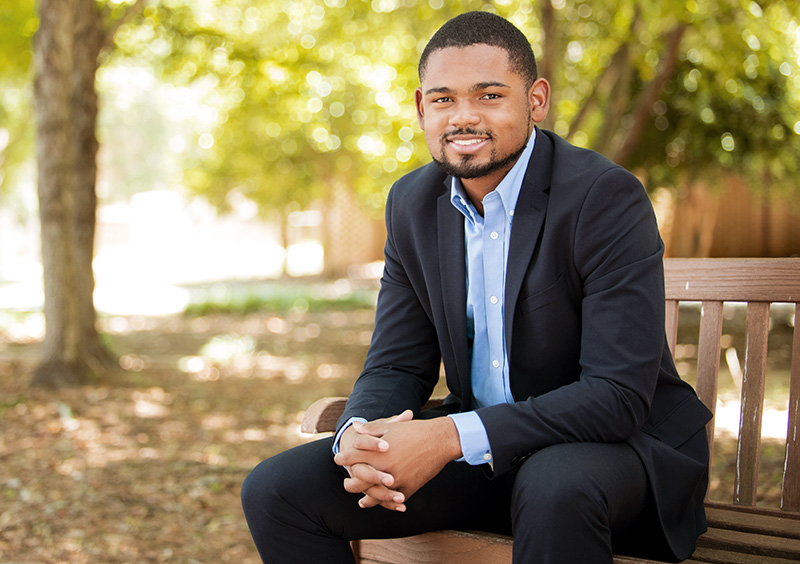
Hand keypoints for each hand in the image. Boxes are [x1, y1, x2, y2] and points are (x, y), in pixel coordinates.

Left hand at [335, 411, 461, 510]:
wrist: (440, 440)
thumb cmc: (414, 430)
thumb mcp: (391, 427)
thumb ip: (370, 429)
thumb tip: (354, 427)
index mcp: (379, 452)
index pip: (354, 458)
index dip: (343, 458)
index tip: (338, 459)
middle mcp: (386, 468)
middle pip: (360, 481)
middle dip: (350, 482)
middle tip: (346, 482)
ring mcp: (397, 480)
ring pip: (375, 495)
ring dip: (366, 497)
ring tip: (360, 500)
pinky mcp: (409, 488)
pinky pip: (394, 500)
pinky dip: (386, 503)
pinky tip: (382, 504)